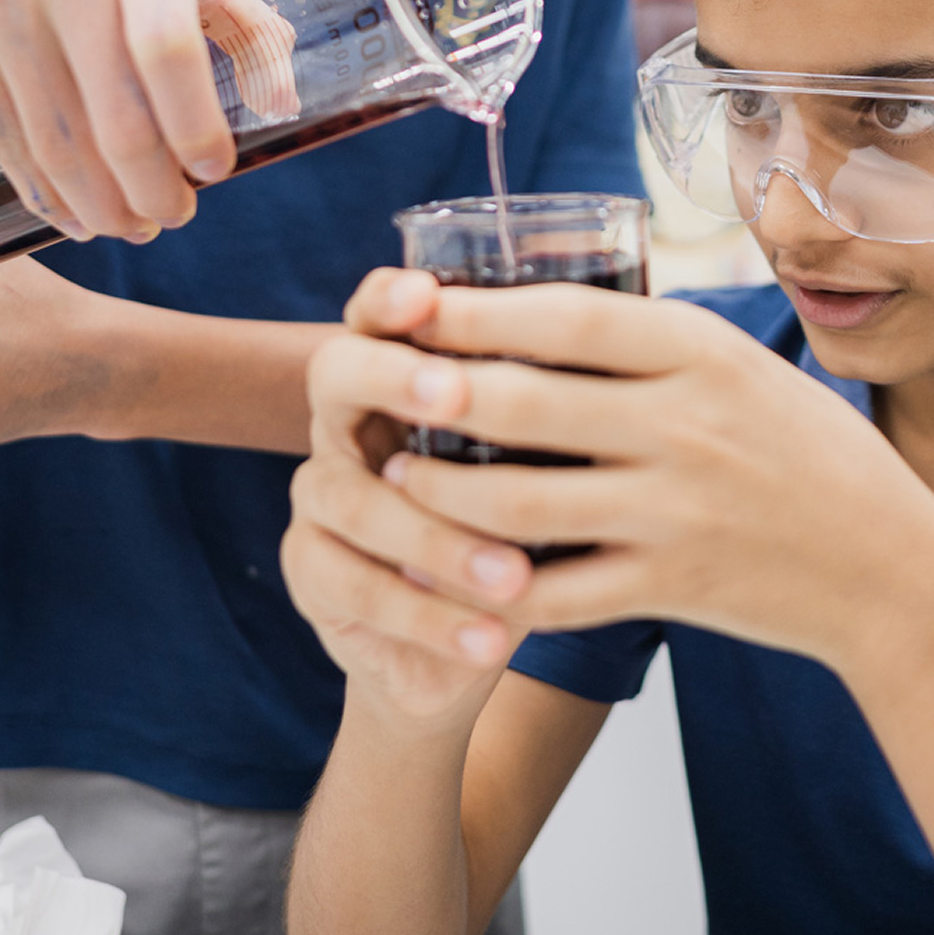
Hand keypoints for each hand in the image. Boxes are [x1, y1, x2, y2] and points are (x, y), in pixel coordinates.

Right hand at [0, 0, 256, 240]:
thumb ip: (234, 14)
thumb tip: (282, 101)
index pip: (167, 46)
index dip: (194, 123)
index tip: (213, 170)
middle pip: (113, 113)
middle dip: (150, 186)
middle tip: (173, 214)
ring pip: (56, 140)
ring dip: (101, 203)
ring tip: (130, 224)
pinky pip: (6, 138)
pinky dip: (44, 191)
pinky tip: (74, 213)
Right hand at [282, 271, 537, 725]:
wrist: (472, 636)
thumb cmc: (525, 525)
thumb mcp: (550, 467)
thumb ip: (558, 419)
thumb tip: (624, 381)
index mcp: (399, 376)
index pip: (377, 314)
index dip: (389, 299)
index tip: (426, 294)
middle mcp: (345, 420)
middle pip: (335, 375)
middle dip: (392, 379)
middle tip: (451, 394)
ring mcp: (318, 492)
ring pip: (356, 501)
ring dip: (438, 539)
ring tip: (512, 576)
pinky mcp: (309, 568)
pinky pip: (357, 586)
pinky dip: (430, 616)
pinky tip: (488, 639)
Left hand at [322, 269, 933, 673]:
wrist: (891, 570)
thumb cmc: (808, 454)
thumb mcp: (745, 368)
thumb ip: (653, 344)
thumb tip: (535, 300)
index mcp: (702, 354)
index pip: (568, 316)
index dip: (474, 309)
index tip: (406, 300)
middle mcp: (687, 427)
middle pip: (526, 404)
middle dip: (432, 393)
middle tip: (368, 384)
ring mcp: (676, 513)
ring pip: (519, 506)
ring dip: (438, 495)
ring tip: (392, 476)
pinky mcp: (669, 588)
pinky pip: (553, 592)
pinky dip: (487, 586)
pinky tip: (445, 568)